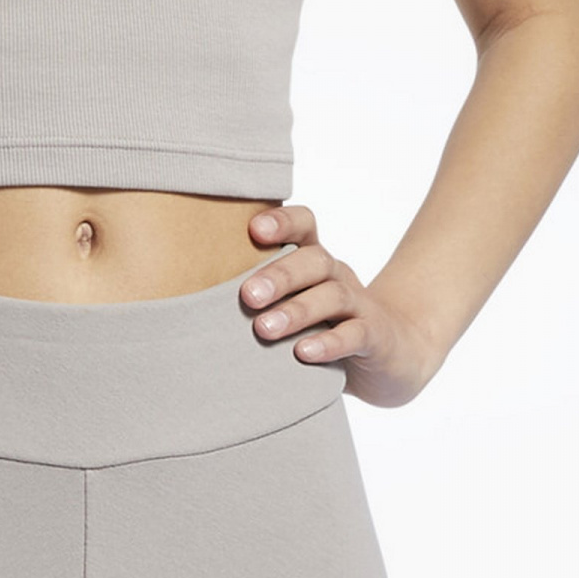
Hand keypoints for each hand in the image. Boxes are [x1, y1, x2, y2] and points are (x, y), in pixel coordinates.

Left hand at [241, 203, 442, 409]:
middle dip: (278, 275)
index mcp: (314, 264)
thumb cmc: (324, 327)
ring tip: (265, 329)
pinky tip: (305, 353)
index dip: (282, 221)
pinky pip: (356, 334)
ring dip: (297, 311)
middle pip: (314, 260)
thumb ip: (255, 298)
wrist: (395, 356)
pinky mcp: (376, 337)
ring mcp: (360, 306)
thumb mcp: (293, 306)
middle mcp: (337, 277)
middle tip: (246, 296)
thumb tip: (183, 306)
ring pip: (332, 296)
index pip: (305, 226)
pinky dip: (329, 343)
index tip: (251, 229)